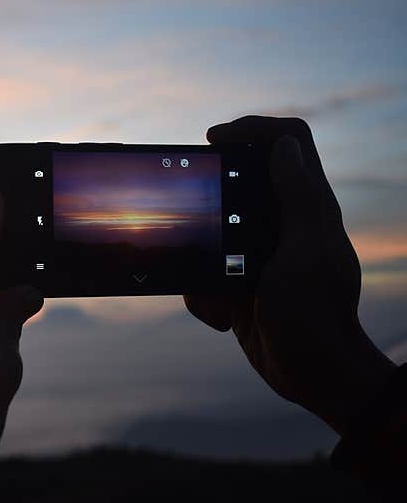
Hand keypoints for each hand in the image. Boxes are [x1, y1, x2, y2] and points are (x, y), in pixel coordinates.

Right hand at [185, 116, 395, 433]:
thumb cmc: (314, 313)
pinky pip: (205, 273)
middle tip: (188, 205)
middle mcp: (284, 224)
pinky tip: (221, 316)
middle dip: (209, 196)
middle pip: (240, 179)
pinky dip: (202, 295)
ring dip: (201, 257)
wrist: (311, 374)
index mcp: (308, 207)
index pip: (287, 141)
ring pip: (213, 231)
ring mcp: (260, 254)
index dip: (251, 128)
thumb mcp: (306, 251)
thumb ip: (298, 197)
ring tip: (212, 287)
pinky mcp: (240, 283)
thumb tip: (283, 146)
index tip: (213, 139)